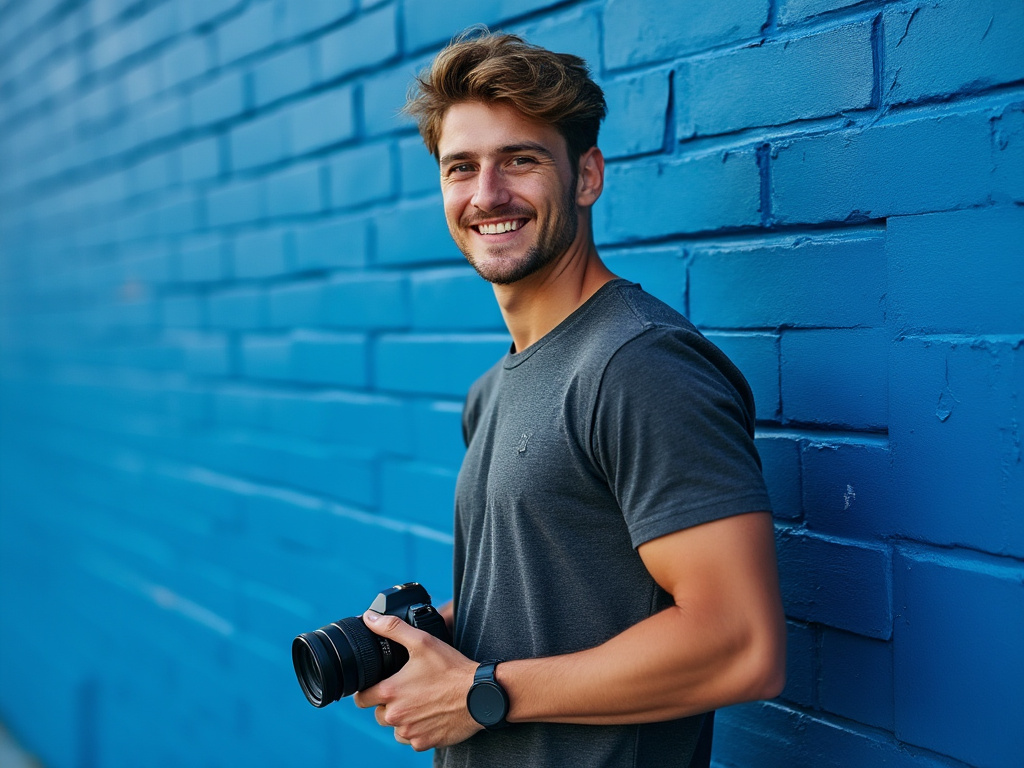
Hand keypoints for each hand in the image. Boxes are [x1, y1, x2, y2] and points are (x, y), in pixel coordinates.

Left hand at [352, 611, 483, 750]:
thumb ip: (392, 628)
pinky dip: (417, 730)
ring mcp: (410, 732)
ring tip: (420, 702)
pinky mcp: (424, 743)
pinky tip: (429, 715)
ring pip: (394, 728)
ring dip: (402, 718)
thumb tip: (369, 618)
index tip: (380, 684)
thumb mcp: (422, 641)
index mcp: (390, 692)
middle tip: (407, 690)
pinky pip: (412, 739)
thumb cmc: (451, 668)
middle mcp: (396, 716)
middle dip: (387, 704)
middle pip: (378, 714)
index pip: (361, 699)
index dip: (368, 690)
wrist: (480, 695)